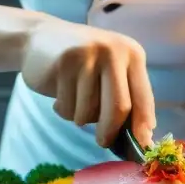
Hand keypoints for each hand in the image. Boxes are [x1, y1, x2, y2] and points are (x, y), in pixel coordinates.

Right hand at [20, 18, 155, 148]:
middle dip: (110, 131)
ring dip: (80, 118)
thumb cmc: (82, 64)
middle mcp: (113, 51)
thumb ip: (127, 97)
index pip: (143, 97)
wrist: (40, 37)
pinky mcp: (64, 63)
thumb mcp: (110, 72)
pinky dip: (63, 110)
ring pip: (88, 111)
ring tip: (73, 100)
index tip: (141, 146)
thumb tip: (144, 137)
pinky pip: (67, 107)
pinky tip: (60, 92)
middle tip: (102, 141)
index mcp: (132, 54)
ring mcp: (88, 55)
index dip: (142, 125)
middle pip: (119, 107)